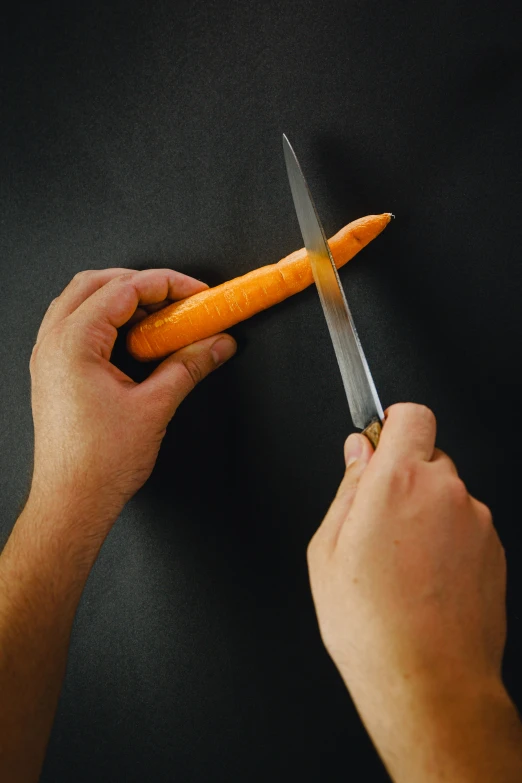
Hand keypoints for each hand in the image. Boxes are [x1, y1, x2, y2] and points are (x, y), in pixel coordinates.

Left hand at [28, 268, 235, 533]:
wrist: (72, 501)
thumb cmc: (98, 464)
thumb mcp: (155, 407)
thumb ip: (190, 366)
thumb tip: (216, 344)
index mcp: (73, 343)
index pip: (124, 289)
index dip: (167, 284)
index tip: (197, 295)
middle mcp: (53, 343)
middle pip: (97, 283)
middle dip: (143, 284)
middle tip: (180, 300)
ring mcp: (49, 357)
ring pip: (83, 301)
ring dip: (122, 299)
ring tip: (160, 316)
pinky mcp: (54, 372)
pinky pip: (77, 325)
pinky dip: (108, 320)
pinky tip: (135, 339)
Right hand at [308, 403, 518, 780]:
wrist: (429, 682)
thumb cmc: (373, 625)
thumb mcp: (327, 550)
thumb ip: (347, 488)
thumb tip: (358, 454)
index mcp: (398, 483)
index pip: (411, 415)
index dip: (392, 424)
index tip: (379, 443)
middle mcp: (446, 493)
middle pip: (428, 456)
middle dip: (404, 476)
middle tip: (378, 520)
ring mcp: (476, 522)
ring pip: (448, 493)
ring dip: (426, 510)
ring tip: (401, 563)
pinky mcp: (495, 549)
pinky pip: (466, 525)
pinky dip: (447, 539)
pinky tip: (425, 579)